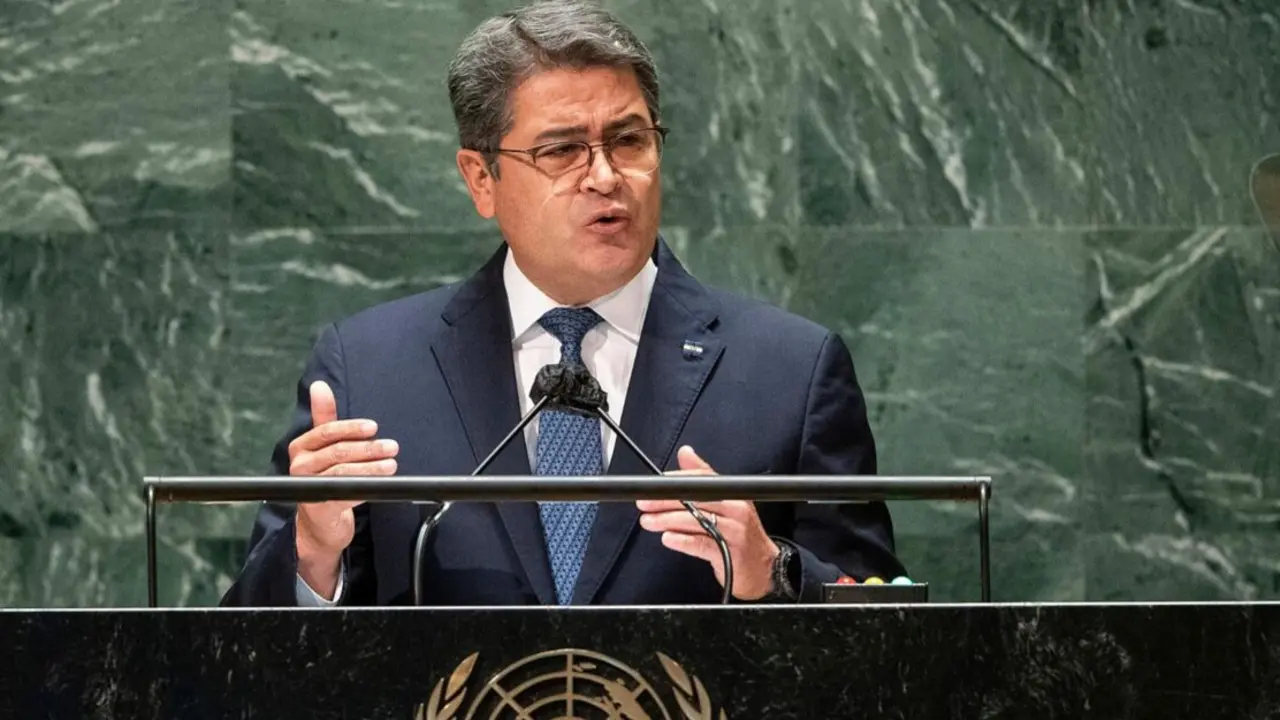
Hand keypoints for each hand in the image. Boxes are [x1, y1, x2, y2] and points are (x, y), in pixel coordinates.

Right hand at [289, 380, 398, 598]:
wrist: (319, 522)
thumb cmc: (324, 477)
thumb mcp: (324, 446)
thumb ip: (323, 417)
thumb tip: (319, 385)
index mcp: (300, 447)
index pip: (326, 431)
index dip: (351, 428)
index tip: (373, 427)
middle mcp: (299, 466)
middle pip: (338, 451)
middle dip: (368, 448)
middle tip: (391, 446)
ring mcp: (308, 487)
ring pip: (343, 471)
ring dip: (372, 467)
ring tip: (392, 463)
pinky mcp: (320, 505)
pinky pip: (346, 492)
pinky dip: (366, 485)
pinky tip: (382, 482)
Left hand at [637, 446, 780, 600]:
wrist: (764, 568)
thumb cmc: (740, 535)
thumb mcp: (725, 503)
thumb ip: (703, 477)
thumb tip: (685, 452)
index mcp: (733, 494)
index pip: (703, 479)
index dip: (677, 480)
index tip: (655, 484)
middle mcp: (736, 509)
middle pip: (696, 499)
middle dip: (665, 501)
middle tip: (645, 504)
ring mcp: (735, 531)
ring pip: (696, 521)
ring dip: (667, 520)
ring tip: (648, 522)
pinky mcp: (730, 553)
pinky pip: (702, 544)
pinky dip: (682, 541)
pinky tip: (667, 538)